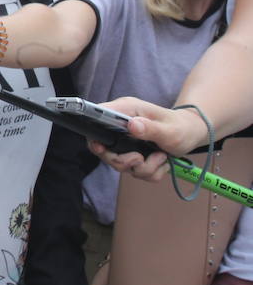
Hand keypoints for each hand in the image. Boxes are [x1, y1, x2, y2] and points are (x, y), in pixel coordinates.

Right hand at [86, 96, 205, 178]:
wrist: (190, 134)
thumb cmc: (180, 127)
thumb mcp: (169, 129)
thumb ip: (151, 128)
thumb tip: (132, 125)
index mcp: (125, 112)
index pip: (97, 120)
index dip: (93, 135)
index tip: (101, 148)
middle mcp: (121, 128)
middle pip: (104, 150)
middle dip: (124, 161)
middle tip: (141, 158)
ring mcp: (125, 143)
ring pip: (121, 165)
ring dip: (144, 168)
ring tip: (160, 157)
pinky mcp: (133, 156)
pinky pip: (136, 172)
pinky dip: (151, 172)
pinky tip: (161, 161)